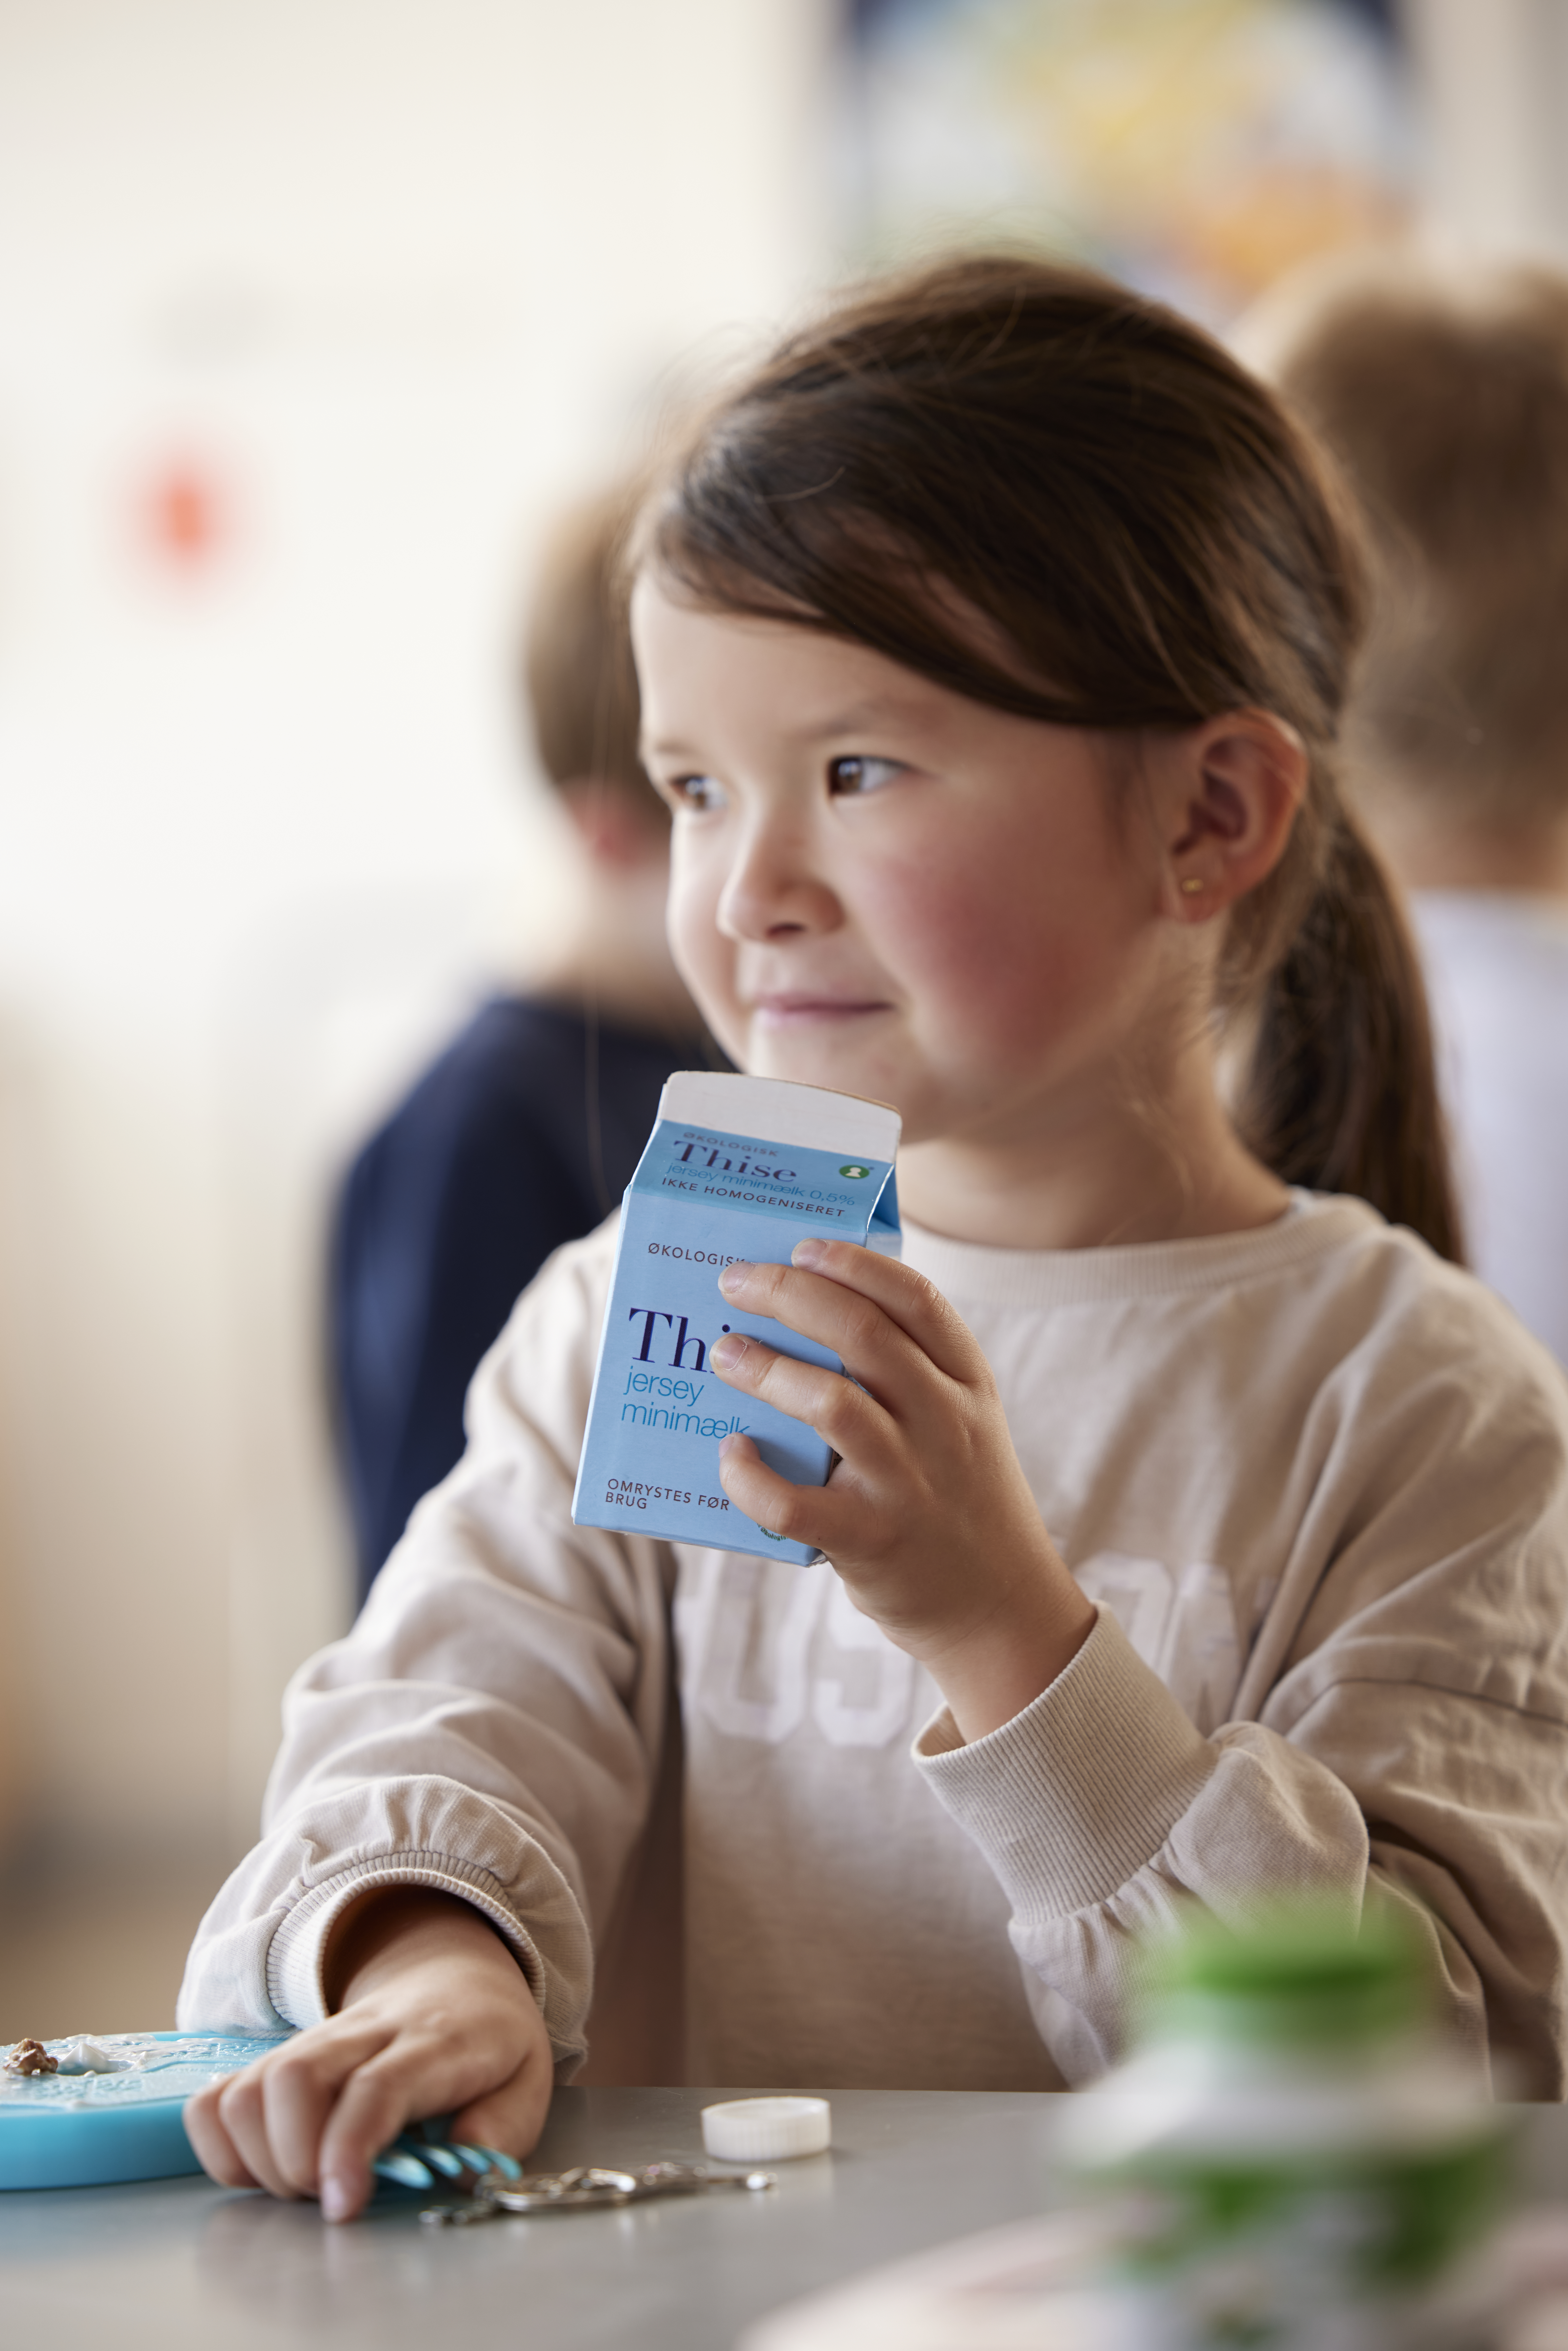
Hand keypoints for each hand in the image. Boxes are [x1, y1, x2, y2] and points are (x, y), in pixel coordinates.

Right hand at [183, 1889, 553, 2221]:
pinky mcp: (275, 2057)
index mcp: (433, 2041)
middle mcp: (362, 2035)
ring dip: (258, 2159)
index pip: (376, 2086)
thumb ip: (504, 2127)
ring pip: (245, 2089)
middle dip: (295, 2161)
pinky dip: (223, 2146)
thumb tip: (463, 2167)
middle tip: (331, 2194)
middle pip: (294, 2079)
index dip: (349, 2148)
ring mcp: (311, 2042)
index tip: (344, 2203)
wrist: (453, 1975)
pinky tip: (267, 2163)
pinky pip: (216, 2098)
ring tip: (305, 2181)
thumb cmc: (488, 2041)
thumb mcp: (528, 2079)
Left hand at [710, 1240, 1093, 1740]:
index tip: (804, 1246)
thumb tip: (810, 1316)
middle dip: (793, 1296)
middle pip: (866, 1336)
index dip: (857, 1265)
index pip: (918, 1301)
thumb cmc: (958, 1500)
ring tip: (724, 1353)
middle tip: (736, 1281)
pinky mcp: (872, 1543)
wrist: (999, 1610)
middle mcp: (946, 1426)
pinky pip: (796, 1504)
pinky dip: (752, 1477)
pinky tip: (730, 1454)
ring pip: (834, 1405)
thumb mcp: (961, 1425)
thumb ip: (911, 1376)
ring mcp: (910, 1484)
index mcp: (968, 1386)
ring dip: (769, 1371)